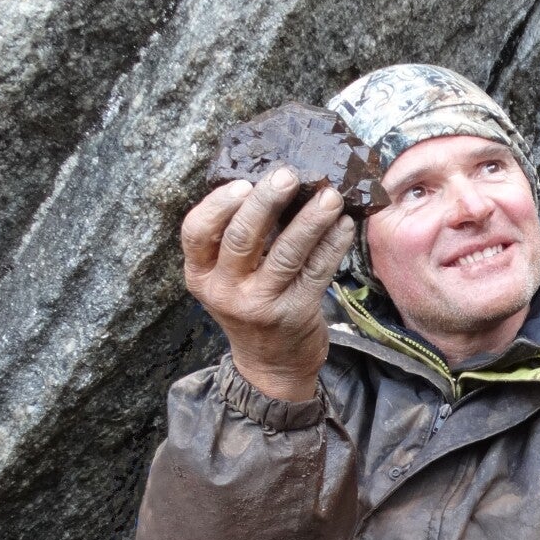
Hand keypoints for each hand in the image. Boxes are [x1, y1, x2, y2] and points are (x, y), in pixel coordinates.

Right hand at [181, 167, 358, 402]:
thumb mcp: (228, 278)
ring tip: (330, 196)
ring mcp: (260, 304)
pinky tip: (344, 224)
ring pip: (286, 253)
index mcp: (201, 275)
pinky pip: (317, 270)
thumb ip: (236, 239)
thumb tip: (270, 180)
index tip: (243, 182)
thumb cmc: (251, 305)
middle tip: (288, 175)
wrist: (272, 364)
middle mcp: (225, 291)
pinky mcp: (295, 313)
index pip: (196, 232)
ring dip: (311, 220)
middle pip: (242, 238)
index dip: (218, 204)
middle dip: (267, 201)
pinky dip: (333, 244)